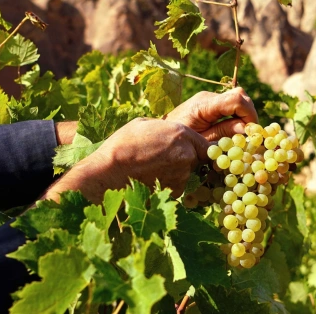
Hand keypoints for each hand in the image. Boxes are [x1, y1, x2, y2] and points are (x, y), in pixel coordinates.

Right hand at [44, 118, 206, 202]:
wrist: (108, 172)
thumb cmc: (122, 145)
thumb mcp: (144, 124)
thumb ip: (165, 128)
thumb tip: (170, 132)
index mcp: (182, 135)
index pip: (206, 145)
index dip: (198, 149)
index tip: (191, 151)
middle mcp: (187, 155)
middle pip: (197, 159)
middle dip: (187, 160)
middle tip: (165, 160)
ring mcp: (182, 175)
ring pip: (187, 174)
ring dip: (176, 173)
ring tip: (153, 170)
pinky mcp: (174, 192)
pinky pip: (177, 187)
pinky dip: (168, 185)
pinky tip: (151, 180)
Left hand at [165, 87, 258, 140]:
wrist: (159, 136)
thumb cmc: (178, 142)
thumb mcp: (202, 142)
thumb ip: (223, 134)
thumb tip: (245, 128)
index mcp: (204, 105)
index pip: (236, 99)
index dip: (249, 114)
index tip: (252, 132)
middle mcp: (208, 96)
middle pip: (240, 95)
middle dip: (249, 114)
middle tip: (249, 134)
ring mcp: (209, 98)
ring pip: (238, 98)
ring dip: (244, 115)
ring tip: (241, 134)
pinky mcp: (210, 103)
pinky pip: (230, 104)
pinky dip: (237, 115)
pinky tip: (233, 130)